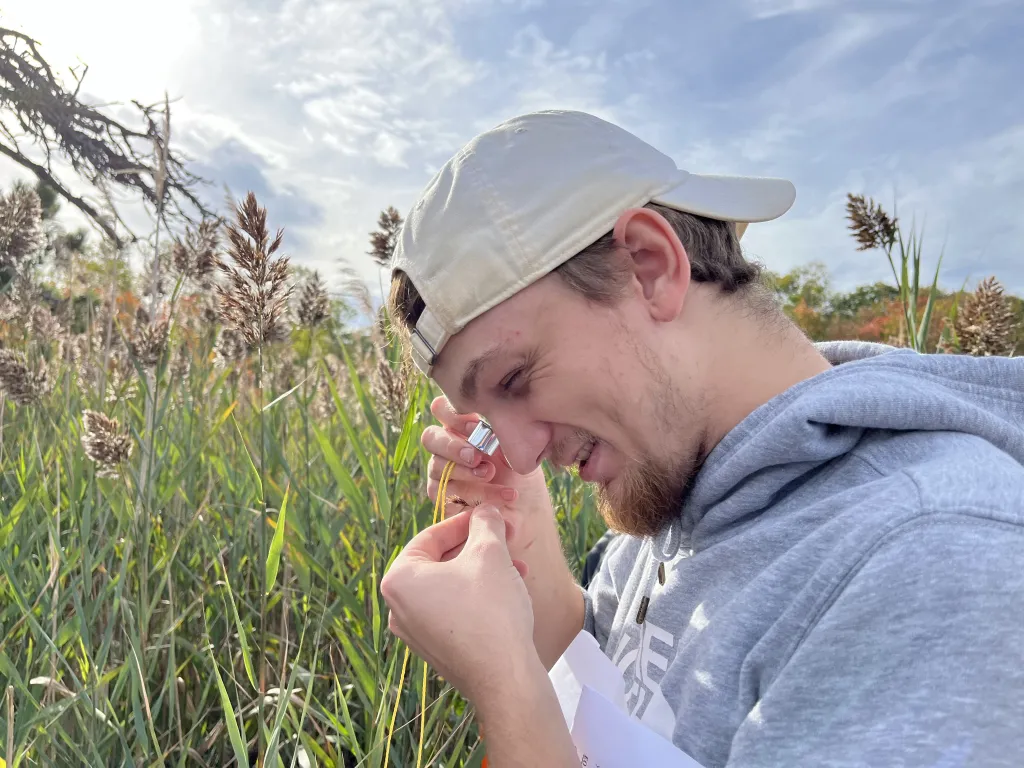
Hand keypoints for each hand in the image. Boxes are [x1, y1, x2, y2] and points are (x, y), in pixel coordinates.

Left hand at [421, 396, 583, 667]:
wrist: (504, 677)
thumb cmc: (490, 610)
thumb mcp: (490, 553)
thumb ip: (485, 523)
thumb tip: (486, 510)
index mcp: (399, 579)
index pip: (432, 536)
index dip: (466, 522)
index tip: (491, 516)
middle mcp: (399, 607)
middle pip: (442, 561)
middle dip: (480, 548)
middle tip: (508, 538)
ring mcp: (416, 633)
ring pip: (453, 586)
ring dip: (485, 571)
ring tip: (518, 568)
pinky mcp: (438, 650)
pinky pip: (456, 610)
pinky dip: (479, 596)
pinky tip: (510, 592)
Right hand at [423, 396, 551, 521]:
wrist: (529, 510)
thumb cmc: (523, 472)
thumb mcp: (519, 445)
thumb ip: (500, 426)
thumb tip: (491, 415)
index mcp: (463, 427)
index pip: (441, 409)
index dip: (453, 414)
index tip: (478, 424)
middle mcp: (448, 448)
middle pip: (430, 437)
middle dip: (452, 445)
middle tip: (477, 455)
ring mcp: (442, 474)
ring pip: (435, 465)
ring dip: (464, 470)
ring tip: (490, 474)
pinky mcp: (443, 498)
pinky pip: (446, 493)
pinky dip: (476, 493)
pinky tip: (502, 494)